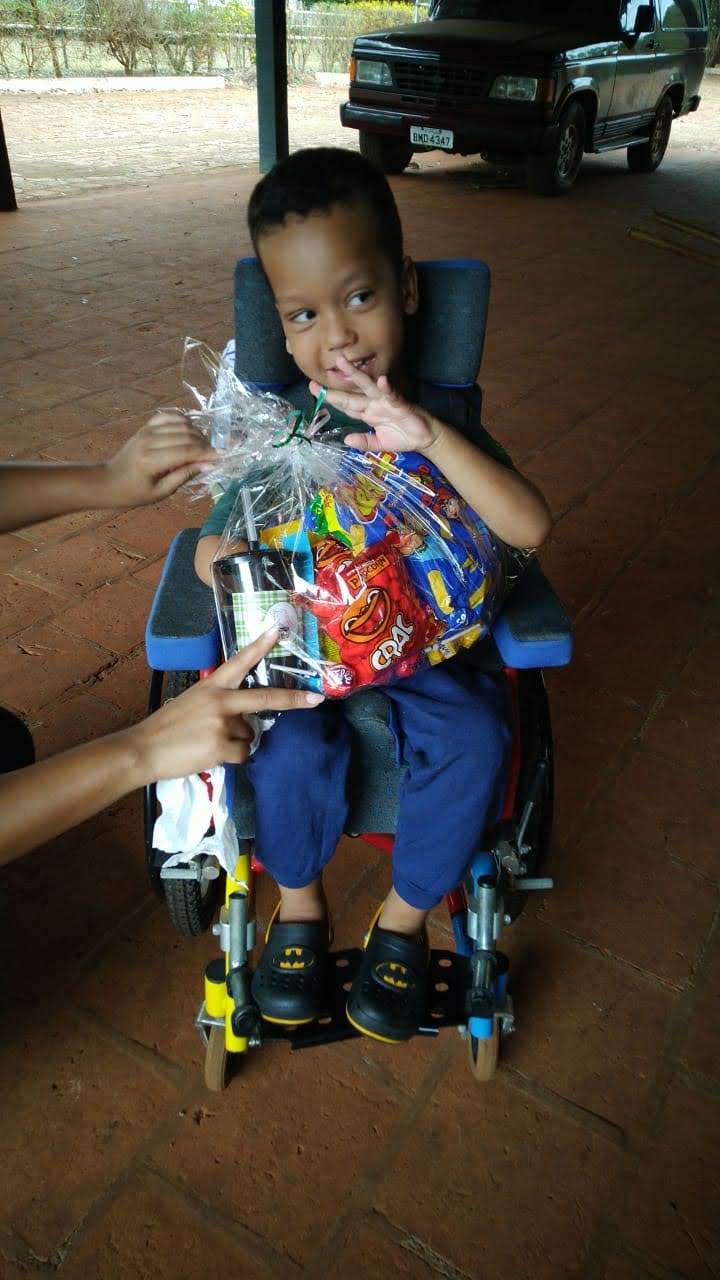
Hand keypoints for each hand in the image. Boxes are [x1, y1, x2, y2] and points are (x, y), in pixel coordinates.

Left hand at [101, 412, 216, 507]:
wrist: (109, 481)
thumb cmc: (135, 493)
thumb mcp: (162, 492)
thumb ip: (185, 475)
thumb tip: (210, 465)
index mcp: (151, 461)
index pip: (186, 451)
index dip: (206, 453)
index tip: (222, 456)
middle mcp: (149, 441)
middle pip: (186, 435)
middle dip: (204, 443)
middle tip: (213, 454)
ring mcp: (147, 430)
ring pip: (181, 424)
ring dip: (197, 433)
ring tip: (203, 446)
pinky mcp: (146, 426)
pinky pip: (170, 415)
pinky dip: (184, 420)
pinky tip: (190, 431)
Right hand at [127, 629, 323, 782]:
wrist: (143, 749)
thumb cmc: (167, 727)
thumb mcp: (193, 702)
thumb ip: (219, 702)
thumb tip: (244, 714)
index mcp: (211, 685)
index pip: (239, 661)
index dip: (260, 646)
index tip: (278, 630)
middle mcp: (220, 700)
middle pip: (265, 698)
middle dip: (293, 699)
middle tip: (315, 699)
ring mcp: (222, 723)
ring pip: (250, 734)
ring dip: (237, 741)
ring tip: (209, 742)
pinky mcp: (221, 746)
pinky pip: (242, 753)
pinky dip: (231, 757)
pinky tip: (209, 754)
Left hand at [309, 355, 441, 453]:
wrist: (425, 438)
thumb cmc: (403, 437)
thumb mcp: (379, 444)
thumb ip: (364, 442)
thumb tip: (346, 440)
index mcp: (367, 413)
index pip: (346, 406)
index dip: (331, 400)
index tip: (314, 392)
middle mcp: (373, 404)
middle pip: (350, 395)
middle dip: (333, 389)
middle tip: (314, 382)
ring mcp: (386, 402)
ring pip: (368, 387)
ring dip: (356, 375)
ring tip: (344, 363)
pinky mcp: (400, 404)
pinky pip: (392, 395)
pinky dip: (387, 388)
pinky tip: (381, 381)